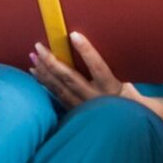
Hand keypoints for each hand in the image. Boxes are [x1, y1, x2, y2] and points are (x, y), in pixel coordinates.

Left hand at [28, 31, 149, 111]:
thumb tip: (98, 51)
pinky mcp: (75, 113)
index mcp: (111, 88)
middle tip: (39, 47)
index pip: (97, 67)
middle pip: (70, 79)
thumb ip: (114, 70)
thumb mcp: (129, 85)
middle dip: (52, 62)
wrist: (128, 127)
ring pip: (59, 89)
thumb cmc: (130, 101)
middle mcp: (95, 98)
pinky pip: (57, 97)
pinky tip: (36, 74)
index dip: (86, 51)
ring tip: (33, 58)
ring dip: (44, 73)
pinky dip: (45, 85)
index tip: (74, 35)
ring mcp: (83, 108)